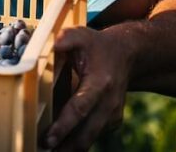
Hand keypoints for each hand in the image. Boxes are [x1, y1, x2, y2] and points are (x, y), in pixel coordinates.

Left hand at [44, 26, 130, 150]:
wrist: (126, 54)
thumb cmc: (97, 45)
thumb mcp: (82, 35)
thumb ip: (67, 38)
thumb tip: (52, 44)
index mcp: (100, 83)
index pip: (80, 108)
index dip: (64, 125)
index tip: (48, 138)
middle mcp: (109, 103)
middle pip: (87, 133)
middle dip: (66, 146)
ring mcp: (113, 114)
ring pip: (90, 138)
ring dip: (70, 148)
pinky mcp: (112, 121)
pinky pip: (93, 135)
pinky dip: (77, 142)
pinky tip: (60, 145)